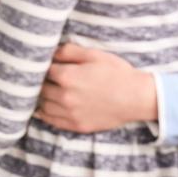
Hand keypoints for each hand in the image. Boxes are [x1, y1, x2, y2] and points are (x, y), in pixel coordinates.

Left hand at [35, 44, 157, 132]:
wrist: (137, 97)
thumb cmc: (117, 73)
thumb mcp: (93, 54)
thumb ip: (68, 51)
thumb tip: (50, 52)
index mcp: (67, 76)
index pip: (42, 70)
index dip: (43, 66)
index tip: (44, 64)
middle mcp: (65, 96)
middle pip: (40, 88)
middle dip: (41, 81)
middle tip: (44, 77)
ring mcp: (70, 113)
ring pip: (43, 105)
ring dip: (42, 97)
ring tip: (46, 90)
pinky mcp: (76, 125)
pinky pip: (51, 121)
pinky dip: (44, 113)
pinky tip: (44, 107)